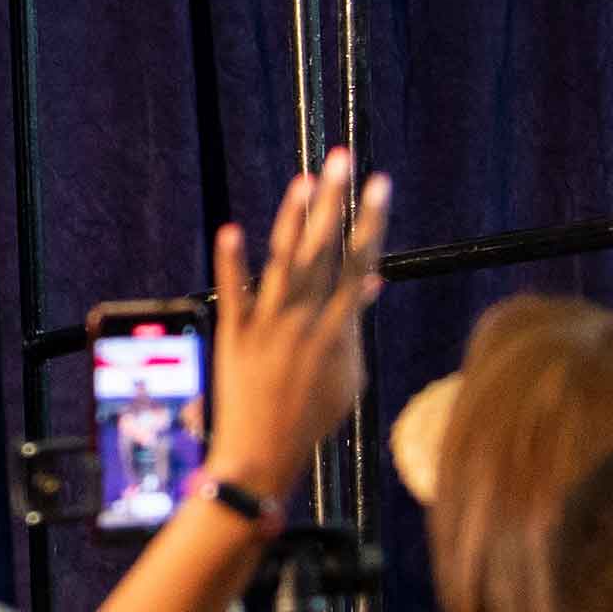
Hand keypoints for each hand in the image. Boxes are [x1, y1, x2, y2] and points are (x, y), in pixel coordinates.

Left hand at [205, 149, 392, 502]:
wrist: (264, 452)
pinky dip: (232, 263)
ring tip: (302, 181)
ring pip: (283, 263)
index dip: (371, 222)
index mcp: (339, 330)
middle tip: (341, 159)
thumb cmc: (311, 416)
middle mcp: (306, 321)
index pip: (361, 263)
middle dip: (335, 202)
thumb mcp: (348, 375)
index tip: (380, 184)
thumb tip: (371, 283)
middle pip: (324, 251)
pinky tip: (232, 229)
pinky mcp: (233, 334)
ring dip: (292, 220)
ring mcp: (268, 326)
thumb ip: (355, 325)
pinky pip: (233, 293)